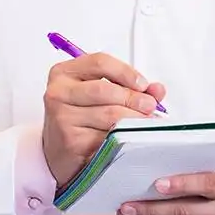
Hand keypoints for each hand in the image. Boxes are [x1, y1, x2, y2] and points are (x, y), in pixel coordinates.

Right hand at [41, 52, 165, 185]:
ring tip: (145, 123)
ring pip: (109, 115)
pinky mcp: (71, 141)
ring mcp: (62, 117)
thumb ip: (127, 87)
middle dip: (134, 98)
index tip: (143, 84)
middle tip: (150, 107)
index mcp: (64, 73)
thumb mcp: (98, 95)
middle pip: (105, 89)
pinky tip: (129, 138)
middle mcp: (59, 92)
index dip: (126, 72)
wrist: (57, 152)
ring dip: (134, 120)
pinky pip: (107, 138)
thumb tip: (157, 90)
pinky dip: (124, 138)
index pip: (99, 63)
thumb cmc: (79, 118)